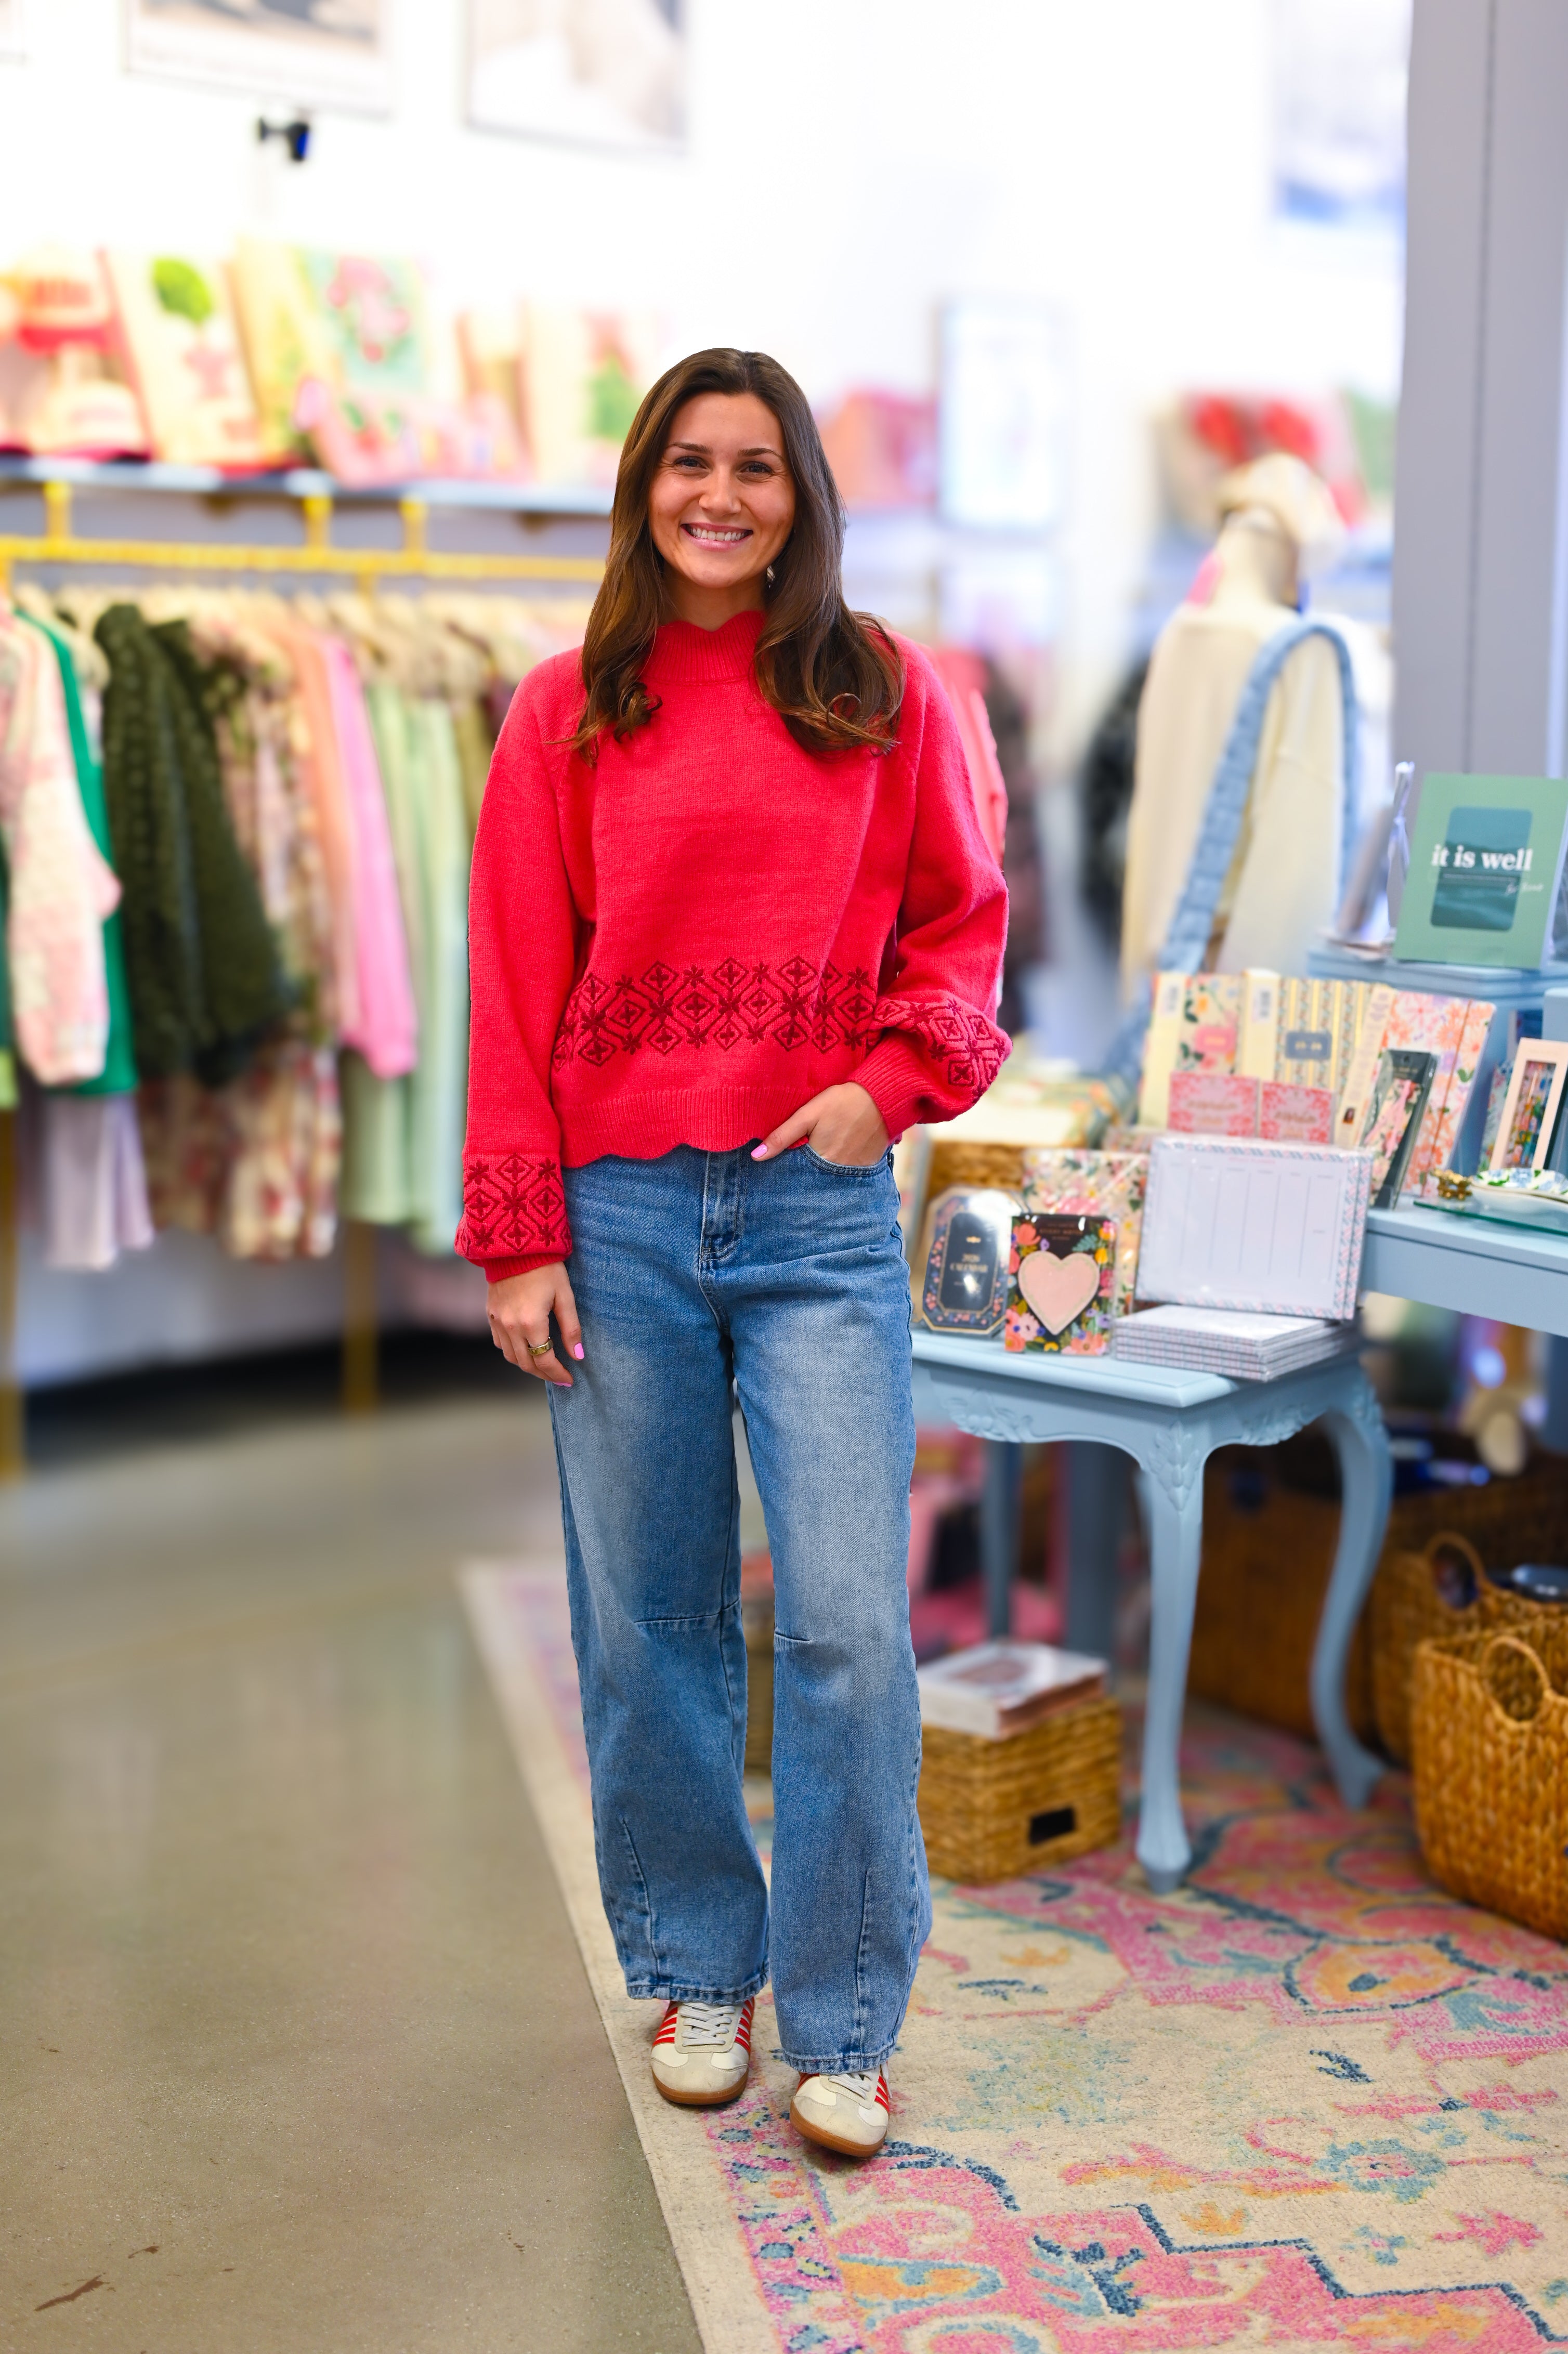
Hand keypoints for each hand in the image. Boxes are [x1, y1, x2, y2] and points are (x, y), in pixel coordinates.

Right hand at [487, 1263, 582, 1386]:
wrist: (515, 1246)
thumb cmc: (545, 1268)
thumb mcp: (565, 1296)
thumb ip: (571, 1328)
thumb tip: (578, 1356)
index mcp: (531, 1323)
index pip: (544, 1360)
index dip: (557, 1374)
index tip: (569, 1380)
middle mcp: (510, 1326)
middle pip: (526, 1363)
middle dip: (543, 1374)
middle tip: (559, 1377)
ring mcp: (497, 1321)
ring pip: (510, 1356)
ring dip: (527, 1365)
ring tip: (543, 1365)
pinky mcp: (490, 1314)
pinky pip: (499, 1343)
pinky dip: (513, 1351)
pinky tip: (525, 1348)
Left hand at [752, 1082, 889, 1167]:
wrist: (883, 1097)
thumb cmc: (842, 1102)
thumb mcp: (808, 1114)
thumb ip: (782, 1136)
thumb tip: (755, 1157)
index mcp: (818, 1160)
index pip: (795, 1176)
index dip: (785, 1174)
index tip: (775, 1173)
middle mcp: (836, 1172)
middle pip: (812, 1181)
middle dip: (803, 1178)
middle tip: (798, 1167)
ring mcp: (854, 1172)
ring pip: (830, 1180)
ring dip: (821, 1176)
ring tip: (816, 1165)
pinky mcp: (868, 1167)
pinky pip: (848, 1177)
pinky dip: (840, 1172)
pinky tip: (836, 1159)